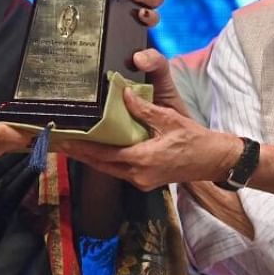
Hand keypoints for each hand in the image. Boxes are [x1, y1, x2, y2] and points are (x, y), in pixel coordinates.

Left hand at [57, 50, 239, 189]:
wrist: (213, 160)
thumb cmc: (194, 140)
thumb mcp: (169, 119)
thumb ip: (144, 109)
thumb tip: (124, 94)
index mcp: (143, 159)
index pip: (104, 154)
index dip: (83, 147)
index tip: (65, 140)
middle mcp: (138, 174)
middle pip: (101, 165)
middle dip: (80, 153)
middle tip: (60, 142)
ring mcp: (141, 180)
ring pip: (109, 169)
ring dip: (92, 157)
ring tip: (74, 145)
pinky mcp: (145, 180)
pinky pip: (119, 170)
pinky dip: (107, 160)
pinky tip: (99, 150)